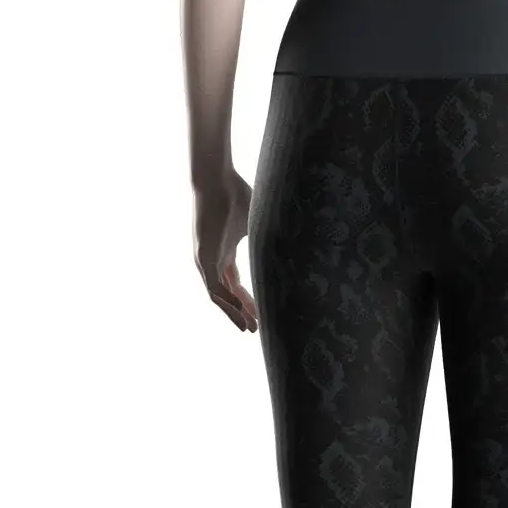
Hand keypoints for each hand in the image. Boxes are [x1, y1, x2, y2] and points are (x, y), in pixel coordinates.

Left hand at [192, 171, 257, 332]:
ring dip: (234, 313)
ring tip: (250, 327)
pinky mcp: (203, 259)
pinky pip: (214, 290)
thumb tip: (304, 239)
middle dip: (243, 311)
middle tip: (257, 327)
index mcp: (225, 250)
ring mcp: (206, 260)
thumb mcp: (258, 221)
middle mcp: (214, 258)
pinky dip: (228, 304)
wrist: (215, 179)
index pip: (235, 282)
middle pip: (228, 293)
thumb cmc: (237, 192)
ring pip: (219, 296)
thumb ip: (271, 235)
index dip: (248, 299)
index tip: (262, 312)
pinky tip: (241, 314)